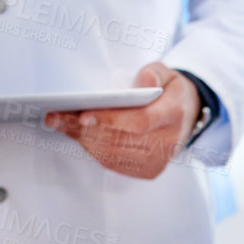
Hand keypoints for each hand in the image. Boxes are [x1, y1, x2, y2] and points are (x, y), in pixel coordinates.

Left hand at [44, 62, 200, 178]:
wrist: (186, 116)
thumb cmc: (169, 92)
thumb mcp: (166, 73)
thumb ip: (153, 74)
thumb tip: (142, 82)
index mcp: (174, 114)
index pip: (140, 122)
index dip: (111, 121)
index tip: (83, 115)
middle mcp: (168, 142)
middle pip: (120, 141)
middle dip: (84, 130)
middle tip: (57, 116)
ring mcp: (158, 160)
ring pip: (113, 154)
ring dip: (83, 139)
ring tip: (60, 123)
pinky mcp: (148, 170)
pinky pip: (114, 163)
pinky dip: (92, 149)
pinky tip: (77, 135)